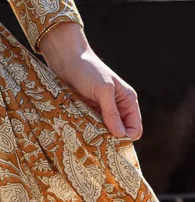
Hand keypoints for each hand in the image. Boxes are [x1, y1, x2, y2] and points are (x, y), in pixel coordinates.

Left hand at [38, 23, 142, 140]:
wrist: (66, 59)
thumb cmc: (88, 70)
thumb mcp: (103, 90)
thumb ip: (112, 112)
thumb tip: (120, 135)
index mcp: (128, 101)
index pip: (134, 128)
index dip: (125, 137)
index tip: (110, 140)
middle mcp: (117, 107)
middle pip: (120, 132)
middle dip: (110, 138)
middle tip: (97, 142)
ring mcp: (102, 110)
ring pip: (104, 131)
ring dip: (97, 135)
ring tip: (86, 136)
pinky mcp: (88, 110)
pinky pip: (92, 126)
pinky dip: (87, 130)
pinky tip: (79, 131)